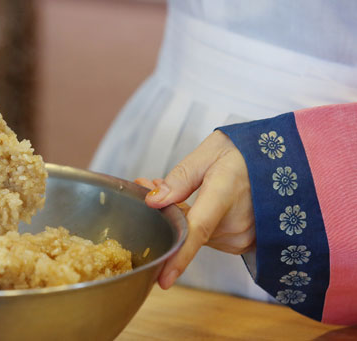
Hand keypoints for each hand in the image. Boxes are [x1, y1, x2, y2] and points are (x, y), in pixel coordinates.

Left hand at [136, 130, 255, 289]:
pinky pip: (212, 235)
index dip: (179, 257)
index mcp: (224, 196)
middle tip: (150, 181)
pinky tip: (201, 200)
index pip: (197, 232)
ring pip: (198, 234)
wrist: (283, 158)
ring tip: (183, 187)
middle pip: (188, 231)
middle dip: (166, 211)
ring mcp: (243, 237)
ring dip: (184, 216)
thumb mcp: (208, 153)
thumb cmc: (245, 152)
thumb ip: (179, 179)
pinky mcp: (244, 242)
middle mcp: (236, 224)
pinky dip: (201, 222)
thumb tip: (153, 201)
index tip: (164, 280)